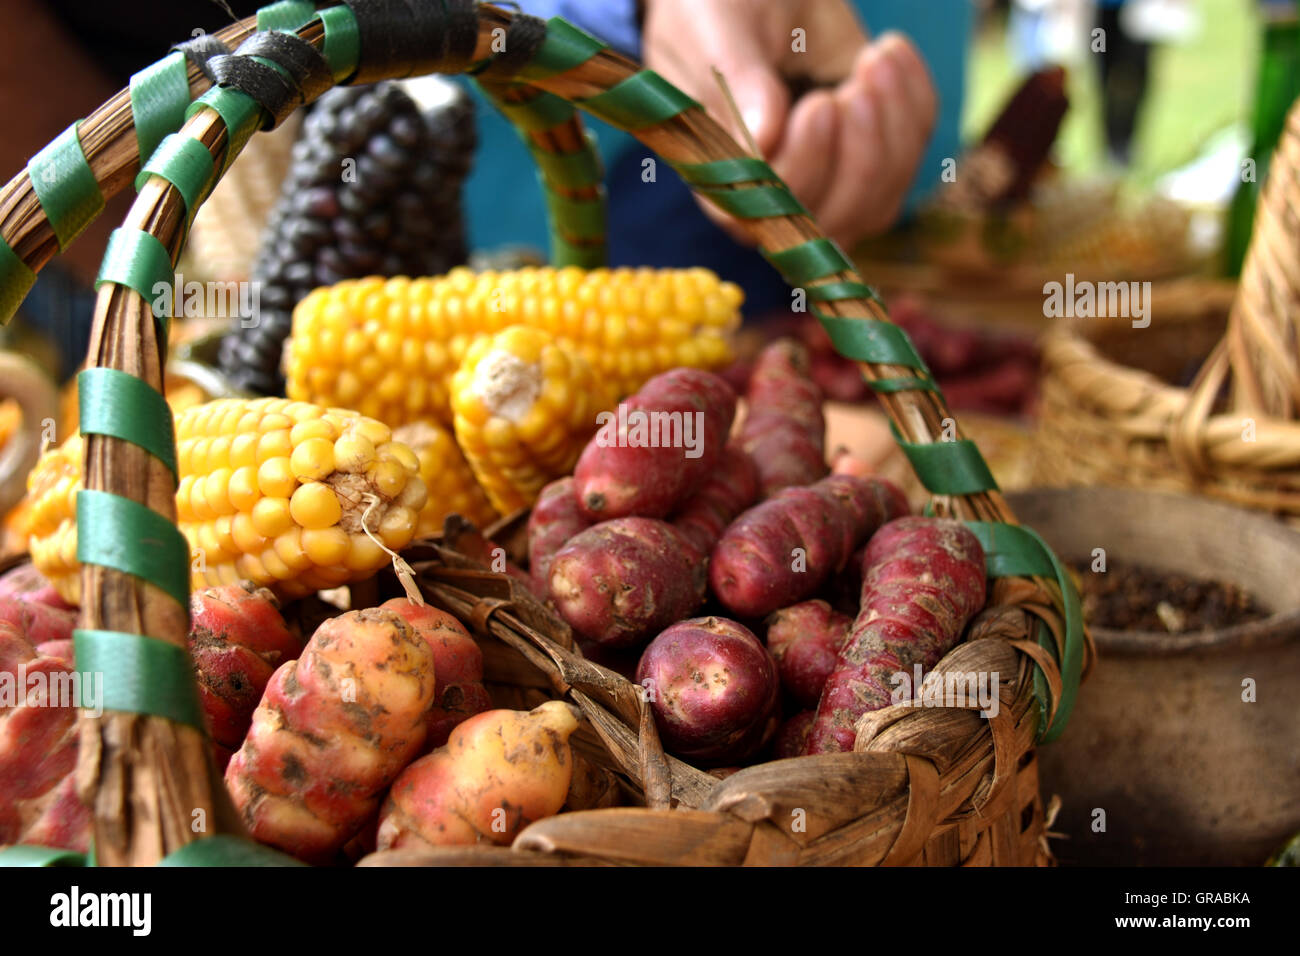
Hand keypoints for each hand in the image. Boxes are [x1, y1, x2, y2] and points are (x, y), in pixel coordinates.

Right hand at [643, 0, 937, 249]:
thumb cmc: (720, 9)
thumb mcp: (722, 33)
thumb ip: (739, 84)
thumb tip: (761, 141)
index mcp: (721, 178)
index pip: (770, 208)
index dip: (805, 166)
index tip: (822, 102)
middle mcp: (772, 197)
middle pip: (834, 219)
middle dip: (861, 156)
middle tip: (860, 84)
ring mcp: (827, 183)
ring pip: (880, 200)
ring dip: (895, 130)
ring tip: (876, 58)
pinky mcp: (870, 154)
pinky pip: (911, 153)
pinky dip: (914, 102)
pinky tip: (889, 51)